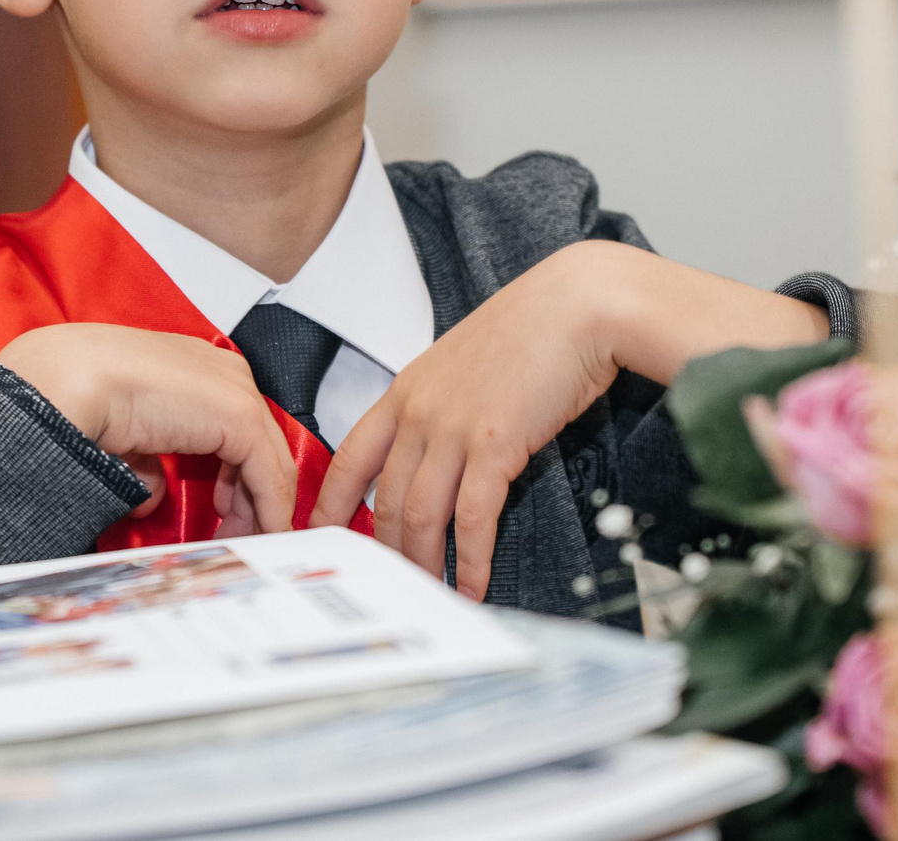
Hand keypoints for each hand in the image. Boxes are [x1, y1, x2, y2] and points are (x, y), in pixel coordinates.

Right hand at [0, 324, 297, 533]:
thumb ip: (146, 459)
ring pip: (270, 459)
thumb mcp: (123, 433)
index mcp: (192, 366)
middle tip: (243, 531)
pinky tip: (262, 535)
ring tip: (243, 540)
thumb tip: (152, 490)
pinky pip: (269, 475)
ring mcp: (235, 391)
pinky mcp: (241, 417)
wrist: (65, 381)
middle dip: (254, 492)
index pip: (235, 424)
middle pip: (259, 441)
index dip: (236, 471)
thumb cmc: (76, 395)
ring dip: (259, 507)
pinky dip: (269, 511)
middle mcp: (221, 372)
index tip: (229, 508)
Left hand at [309, 244, 830, 599]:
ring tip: (431, 594)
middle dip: (385, 550)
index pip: (349, 456)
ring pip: (420, 514)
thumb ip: (443, 403)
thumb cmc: (533, 329)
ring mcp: (454, 428)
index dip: (329, 503)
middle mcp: (420, 411)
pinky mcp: (496, 444)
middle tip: (390, 585)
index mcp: (406, 389)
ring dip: (424, 562)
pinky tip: (474, 583)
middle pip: (384, 498)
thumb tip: (439, 448)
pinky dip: (470, 558)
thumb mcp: (466, 361)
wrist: (577, 304)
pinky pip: (473, 517)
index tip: (319, 535)